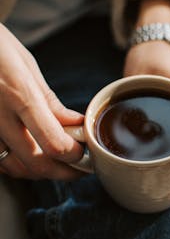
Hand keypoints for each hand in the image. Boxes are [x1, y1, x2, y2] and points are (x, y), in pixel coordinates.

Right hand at [0, 24, 83, 179]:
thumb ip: (49, 101)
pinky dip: (16, 166)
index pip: (53, 142)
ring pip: (14, 168)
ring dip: (40, 172)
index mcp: (19, 95)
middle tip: (78, 168)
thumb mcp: (26, 66)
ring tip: (57, 164)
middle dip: (64, 172)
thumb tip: (75, 124)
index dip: (74, 156)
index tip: (85, 153)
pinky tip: (29, 157)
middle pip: (36, 163)